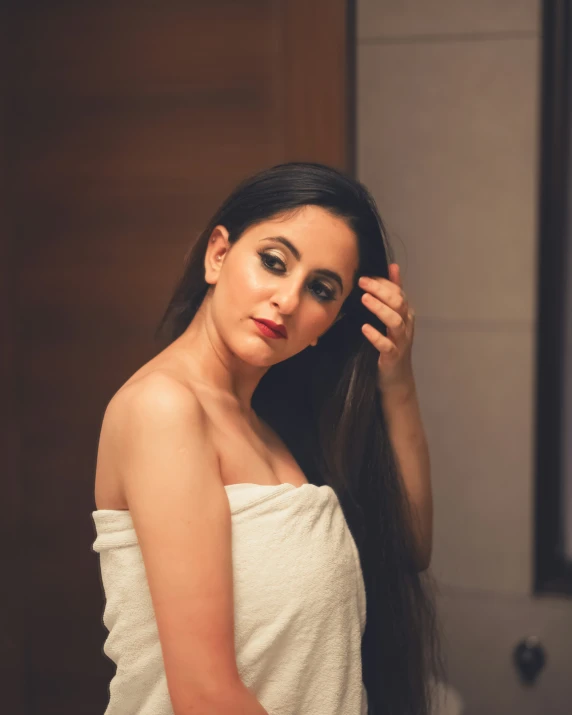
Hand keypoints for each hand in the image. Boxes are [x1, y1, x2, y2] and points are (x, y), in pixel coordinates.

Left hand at [358, 264, 415, 390]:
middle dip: (381, 290)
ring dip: (380, 309)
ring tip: (364, 299)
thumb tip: (392, 265)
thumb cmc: (391, 344)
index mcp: (405, 314)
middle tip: (362, 282)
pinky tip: (364, 328)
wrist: (396, 378)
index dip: (384, 282)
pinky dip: (376, 336)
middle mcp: (406, 326)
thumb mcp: (392, 316)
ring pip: (395, 322)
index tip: (366, 275)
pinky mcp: (392, 357)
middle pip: (399, 303)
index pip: (398, 292)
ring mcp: (400, 342)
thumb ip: (392, 293)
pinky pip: (386, 346)